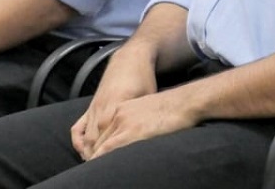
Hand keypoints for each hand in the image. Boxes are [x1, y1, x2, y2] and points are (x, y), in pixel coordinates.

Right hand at [71, 45, 158, 159]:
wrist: (130, 58)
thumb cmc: (143, 78)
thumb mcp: (146, 97)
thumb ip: (141, 117)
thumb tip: (147, 135)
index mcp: (115, 109)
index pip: (107, 141)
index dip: (106, 156)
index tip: (109, 168)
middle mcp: (102, 110)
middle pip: (95, 142)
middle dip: (96, 159)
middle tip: (100, 172)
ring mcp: (94, 108)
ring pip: (86, 137)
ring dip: (88, 153)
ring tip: (93, 166)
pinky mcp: (91, 105)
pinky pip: (77, 126)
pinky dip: (77, 140)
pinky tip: (81, 150)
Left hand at [80, 88, 200, 159]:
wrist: (184, 102)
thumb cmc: (171, 109)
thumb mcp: (146, 111)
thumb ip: (135, 122)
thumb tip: (134, 138)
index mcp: (120, 109)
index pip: (101, 132)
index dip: (97, 148)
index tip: (95, 158)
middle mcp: (118, 114)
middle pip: (98, 139)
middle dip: (94, 155)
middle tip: (90, 169)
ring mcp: (124, 122)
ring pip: (102, 145)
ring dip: (96, 159)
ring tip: (92, 172)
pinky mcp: (133, 131)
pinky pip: (111, 147)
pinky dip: (103, 157)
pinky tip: (100, 167)